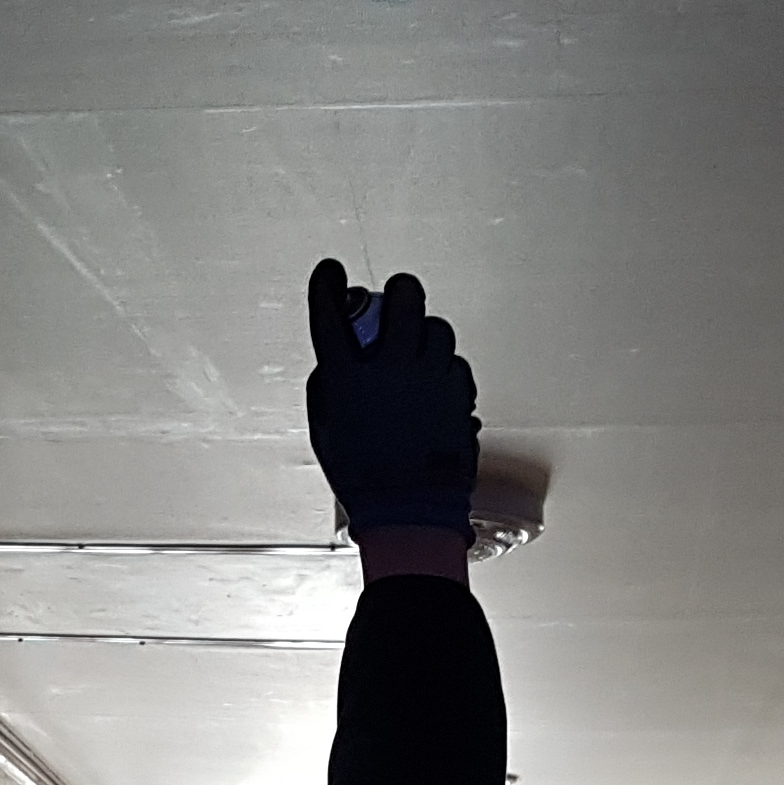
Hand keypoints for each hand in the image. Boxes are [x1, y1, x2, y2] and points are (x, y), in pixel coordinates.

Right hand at [304, 259, 477, 538]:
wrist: (410, 511)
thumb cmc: (364, 478)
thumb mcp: (325, 431)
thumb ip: (326, 387)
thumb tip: (334, 361)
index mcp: (347, 377)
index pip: (330, 313)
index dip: (327, 284)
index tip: (330, 274)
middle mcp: (390, 369)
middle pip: (404, 296)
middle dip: (398, 293)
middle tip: (394, 305)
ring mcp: (430, 378)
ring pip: (437, 327)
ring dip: (425, 334)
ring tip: (416, 357)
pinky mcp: (459, 393)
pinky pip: (455, 363)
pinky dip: (444, 369)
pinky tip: (432, 389)